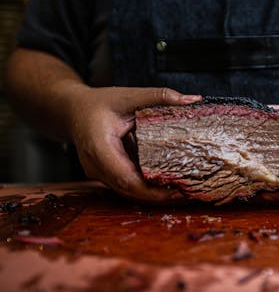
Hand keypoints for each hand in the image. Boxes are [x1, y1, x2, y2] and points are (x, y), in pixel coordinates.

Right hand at [66, 85, 201, 202]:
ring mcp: (97, 173)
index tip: (175, 190)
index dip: (150, 190)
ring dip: (151, 195)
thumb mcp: (129, 95)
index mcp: (99, 146)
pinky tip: (164, 186)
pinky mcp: (103, 175)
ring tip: (179, 192)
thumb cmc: (98, 103)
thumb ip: (159, 96)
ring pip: (126, 192)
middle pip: (127, 190)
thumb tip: (192, 99)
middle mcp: (95, 165)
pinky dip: (144, 188)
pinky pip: (124, 186)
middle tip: (185, 194)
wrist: (73, 110)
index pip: (125, 178)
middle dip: (156, 196)